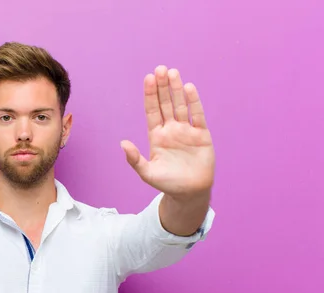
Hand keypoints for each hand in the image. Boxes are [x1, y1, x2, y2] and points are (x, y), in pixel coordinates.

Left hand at [121, 66, 214, 197]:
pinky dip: (193, 102)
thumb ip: (135, 159)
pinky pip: (197, 116)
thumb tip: (122, 143)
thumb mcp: (147, 173)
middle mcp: (171, 130)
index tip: (147, 78)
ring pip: (180, 106)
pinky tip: (189, 88)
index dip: (150, 95)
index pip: (152, 111)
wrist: (190, 193)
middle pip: (165, 104)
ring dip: (176, 89)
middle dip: (162, 87)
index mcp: (156, 136)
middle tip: (159, 69)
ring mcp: (186, 131)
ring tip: (172, 72)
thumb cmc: (167, 184)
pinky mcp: (201, 135)